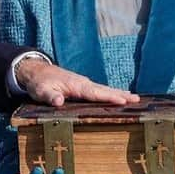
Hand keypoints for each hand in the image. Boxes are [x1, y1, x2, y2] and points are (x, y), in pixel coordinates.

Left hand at [16, 60, 139, 105]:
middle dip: (120, 95)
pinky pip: (99, 91)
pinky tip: (118, 98)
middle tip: (137, 100)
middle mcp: (83, 83)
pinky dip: (110, 93)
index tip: (124, 100)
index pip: (95, 93)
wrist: (36, 71)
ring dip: (118, 94)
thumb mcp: (41, 91)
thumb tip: (58, 102)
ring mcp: (83, 84)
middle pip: (104, 90)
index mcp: (76, 85)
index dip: (109, 97)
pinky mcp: (82, 87)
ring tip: (135, 99)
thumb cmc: (39, 82)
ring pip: (103, 89)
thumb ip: (50, 96)